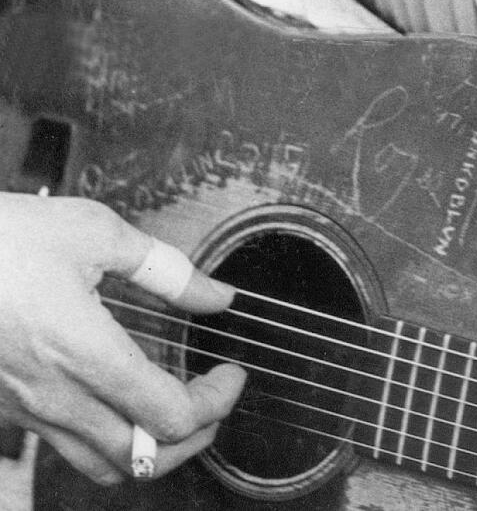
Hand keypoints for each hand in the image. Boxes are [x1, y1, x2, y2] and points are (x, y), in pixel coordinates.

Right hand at [0, 193, 245, 483]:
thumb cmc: (7, 238)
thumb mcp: (96, 232)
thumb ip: (166, 269)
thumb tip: (215, 295)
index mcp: (83, 350)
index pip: (169, 415)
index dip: (216, 401)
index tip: (232, 373)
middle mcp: (54, 394)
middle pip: (143, 459)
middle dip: (195, 438)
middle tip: (215, 400)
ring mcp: (28, 408)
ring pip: (103, 465)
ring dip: (151, 449)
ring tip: (177, 409)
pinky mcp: (11, 406)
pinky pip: (68, 448)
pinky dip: (110, 440)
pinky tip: (123, 401)